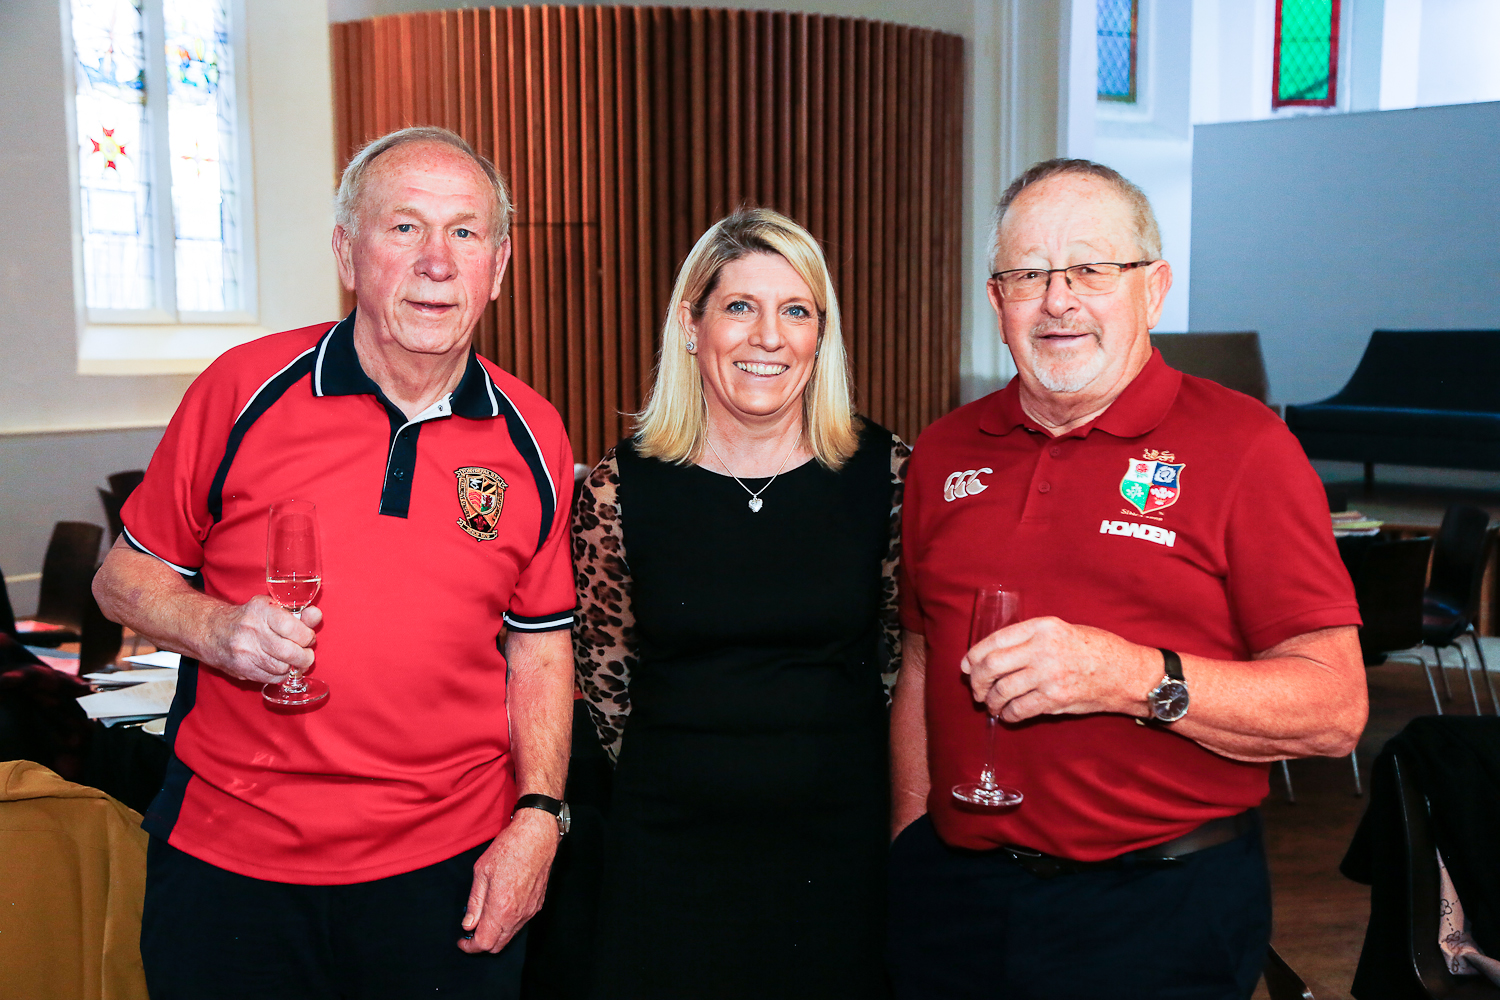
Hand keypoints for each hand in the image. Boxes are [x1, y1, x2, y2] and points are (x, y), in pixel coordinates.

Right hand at [202, 595, 321, 684]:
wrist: (211, 631)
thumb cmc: (248, 618)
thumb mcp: (271, 608)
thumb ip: (297, 614)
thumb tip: (316, 616)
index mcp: (261, 611)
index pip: (292, 628)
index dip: (306, 636)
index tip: (308, 637)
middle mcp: (252, 631)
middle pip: (289, 652)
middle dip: (305, 656)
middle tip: (306, 653)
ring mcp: (245, 652)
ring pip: (282, 668)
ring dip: (293, 666)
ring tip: (293, 659)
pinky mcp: (242, 669)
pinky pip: (271, 678)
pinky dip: (281, 674)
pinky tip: (280, 666)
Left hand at [458, 808, 557, 952]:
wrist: (537, 836)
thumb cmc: (508, 849)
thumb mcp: (481, 873)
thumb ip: (474, 903)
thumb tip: (468, 924)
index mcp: (501, 908)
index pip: (484, 942)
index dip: (470, 946)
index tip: (461, 941)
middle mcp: (518, 915)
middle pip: (498, 945)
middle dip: (482, 943)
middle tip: (470, 930)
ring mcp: (530, 911)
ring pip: (510, 935)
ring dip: (496, 933)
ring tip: (484, 917)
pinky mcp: (538, 904)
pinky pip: (520, 923)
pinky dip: (508, 924)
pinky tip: (501, 907)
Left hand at [959, 616, 1156, 722]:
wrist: (1127, 673)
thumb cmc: (1096, 649)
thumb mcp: (1062, 630)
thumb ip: (1029, 639)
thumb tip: (992, 655)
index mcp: (1042, 627)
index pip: (994, 640)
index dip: (974, 655)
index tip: (967, 666)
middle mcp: (1042, 649)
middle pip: (991, 666)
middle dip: (976, 681)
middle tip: (976, 690)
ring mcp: (1048, 675)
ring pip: (1002, 690)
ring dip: (990, 701)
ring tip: (991, 704)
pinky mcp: (1055, 699)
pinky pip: (1019, 710)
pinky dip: (1008, 715)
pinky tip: (1007, 714)